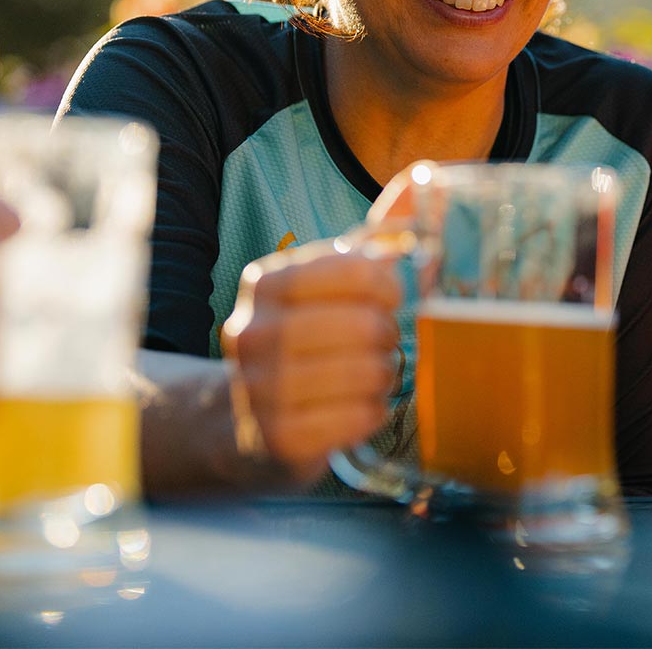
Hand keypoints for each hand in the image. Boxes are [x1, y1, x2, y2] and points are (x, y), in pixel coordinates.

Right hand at [219, 239, 402, 484]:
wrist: (242, 422)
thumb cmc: (296, 343)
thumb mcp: (316, 289)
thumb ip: (362, 252)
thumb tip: (409, 214)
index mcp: (264, 283)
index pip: (352, 269)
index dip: (387, 283)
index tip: (391, 297)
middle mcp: (254, 333)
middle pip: (362, 324)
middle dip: (388, 333)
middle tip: (384, 341)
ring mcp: (261, 389)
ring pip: (365, 371)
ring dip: (384, 374)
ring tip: (375, 374)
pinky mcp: (280, 437)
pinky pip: (358, 416)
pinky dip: (374, 410)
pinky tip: (363, 406)